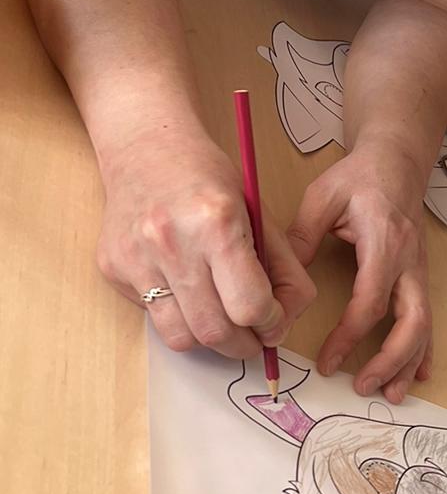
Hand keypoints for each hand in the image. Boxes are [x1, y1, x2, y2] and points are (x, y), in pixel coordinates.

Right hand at [98, 131, 315, 356]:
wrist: (145, 148)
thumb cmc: (208, 179)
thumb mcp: (259, 216)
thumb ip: (284, 270)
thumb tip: (286, 322)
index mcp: (216, 224)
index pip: (250, 306)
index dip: (271, 324)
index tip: (274, 322)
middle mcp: (171, 243)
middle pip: (215, 332)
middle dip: (243, 345)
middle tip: (252, 336)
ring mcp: (136, 258)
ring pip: (181, 338)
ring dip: (209, 341)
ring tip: (221, 321)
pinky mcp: (113, 269)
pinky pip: (153, 318)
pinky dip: (178, 318)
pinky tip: (186, 293)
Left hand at [288, 145, 432, 401]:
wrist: (396, 162)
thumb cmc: (359, 178)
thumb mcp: (323, 197)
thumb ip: (302, 236)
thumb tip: (276, 277)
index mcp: (384, 244)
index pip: (370, 302)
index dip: (349, 336)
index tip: (326, 361)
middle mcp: (409, 263)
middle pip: (412, 322)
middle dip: (391, 360)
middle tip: (364, 386)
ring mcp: (419, 272)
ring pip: (425, 326)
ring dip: (409, 363)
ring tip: (392, 395)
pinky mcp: (420, 277)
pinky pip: (427, 318)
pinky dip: (423, 350)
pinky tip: (418, 374)